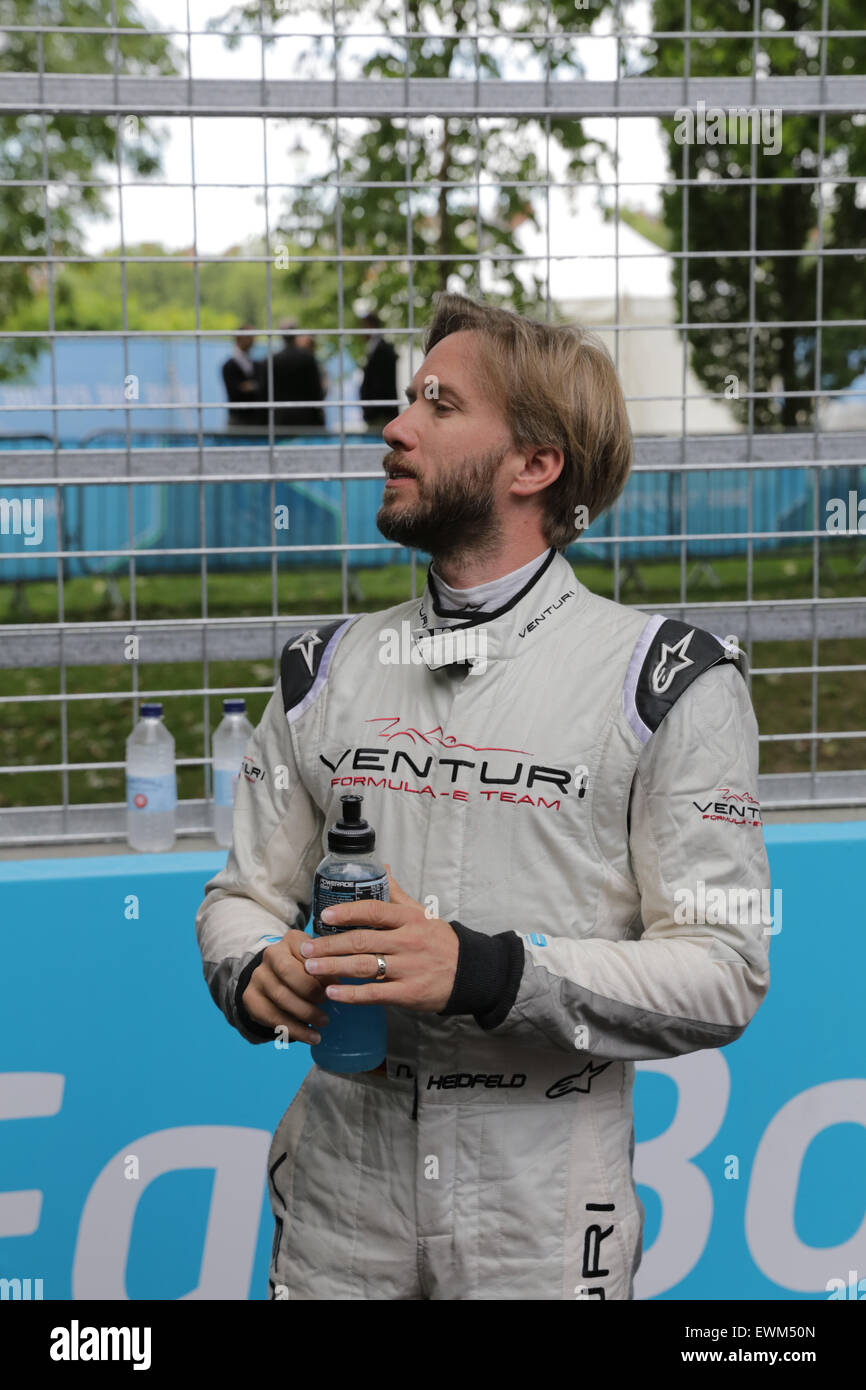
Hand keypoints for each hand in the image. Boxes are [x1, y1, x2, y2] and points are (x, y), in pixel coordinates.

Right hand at [241, 929, 331, 1043]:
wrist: (274, 979)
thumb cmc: (307, 970)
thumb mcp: (318, 961)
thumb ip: (327, 967)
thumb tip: (339, 985)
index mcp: (291, 940)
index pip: (305, 951)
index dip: (321, 970)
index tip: (336, 985)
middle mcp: (270, 954)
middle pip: (288, 972)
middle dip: (310, 990)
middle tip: (327, 1002)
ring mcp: (258, 976)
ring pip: (280, 996)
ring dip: (305, 1013)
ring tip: (324, 1023)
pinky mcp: (250, 998)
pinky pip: (272, 1016)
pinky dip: (295, 1030)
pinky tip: (311, 1037)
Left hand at [300, 867, 458, 1013]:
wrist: (470, 973)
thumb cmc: (440, 941)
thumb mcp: (423, 913)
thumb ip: (397, 894)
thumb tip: (380, 867)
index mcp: (410, 919)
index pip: (374, 911)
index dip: (347, 912)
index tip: (324, 915)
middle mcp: (408, 942)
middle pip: (362, 941)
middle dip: (330, 945)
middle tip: (306, 948)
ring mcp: (409, 968)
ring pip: (365, 967)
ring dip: (334, 967)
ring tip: (310, 969)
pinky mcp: (409, 993)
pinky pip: (375, 994)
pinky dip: (352, 994)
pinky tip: (332, 992)